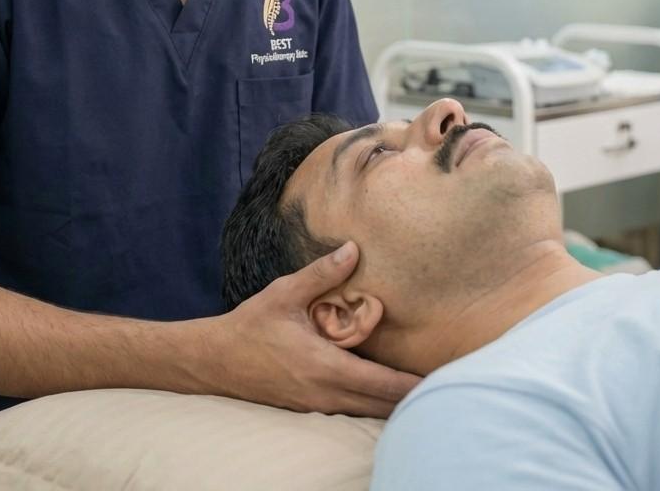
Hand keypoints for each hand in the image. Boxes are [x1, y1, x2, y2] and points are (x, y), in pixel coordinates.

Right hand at [206, 241, 419, 417]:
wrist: (214, 361)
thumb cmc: (251, 326)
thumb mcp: (285, 292)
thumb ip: (322, 273)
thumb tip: (353, 249)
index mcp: (323, 366)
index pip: (379, 383)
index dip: (411, 385)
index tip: (440, 382)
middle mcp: (323, 392)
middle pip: (379, 406)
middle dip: (410, 398)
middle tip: (444, 387)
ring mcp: (315, 404)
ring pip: (365, 411)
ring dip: (391, 402)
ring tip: (421, 389)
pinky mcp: (308, 406)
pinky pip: (349, 408)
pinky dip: (370, 402)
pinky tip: (382, 390)